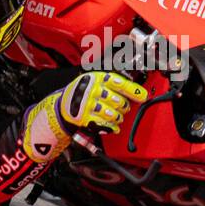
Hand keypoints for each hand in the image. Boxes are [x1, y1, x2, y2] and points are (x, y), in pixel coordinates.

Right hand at [22, 71, 148, 162]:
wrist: (62, 106)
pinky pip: (104, 125)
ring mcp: (87, 105)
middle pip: (118, 101)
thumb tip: (137, 91)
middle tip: (123, 107)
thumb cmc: (84, 92)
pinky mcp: (84, 118)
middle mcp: (92, 90)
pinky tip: (111, 125)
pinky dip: (111, 127)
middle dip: (124, 106)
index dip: (133, 90)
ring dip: (118, 117)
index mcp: (97, 78)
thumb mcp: (96, 81)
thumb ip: (115, 84)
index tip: (143, 96)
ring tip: (116, 116)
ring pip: (113, 114)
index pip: (119, 83)